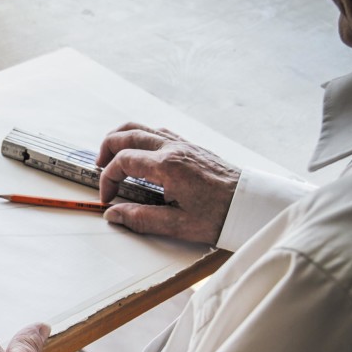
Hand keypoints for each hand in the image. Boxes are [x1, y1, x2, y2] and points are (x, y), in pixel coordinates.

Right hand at [98, 122, 240, 244]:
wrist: (252, 204)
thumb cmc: (220, 215)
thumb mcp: (178, 225)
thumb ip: (141, 219)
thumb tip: (113, 214)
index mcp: (167, 166)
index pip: (122, 161)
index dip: (107, 179)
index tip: (108, 198)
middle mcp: (172, 148)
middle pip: (126, 134)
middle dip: (106, 150)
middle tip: (99, 169)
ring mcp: (182, 143)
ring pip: (141, 127)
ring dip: (121, 138)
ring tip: (112, 156)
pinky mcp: (191, 146)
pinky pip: (158, 131)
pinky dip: (140, 137)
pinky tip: (140, 154)